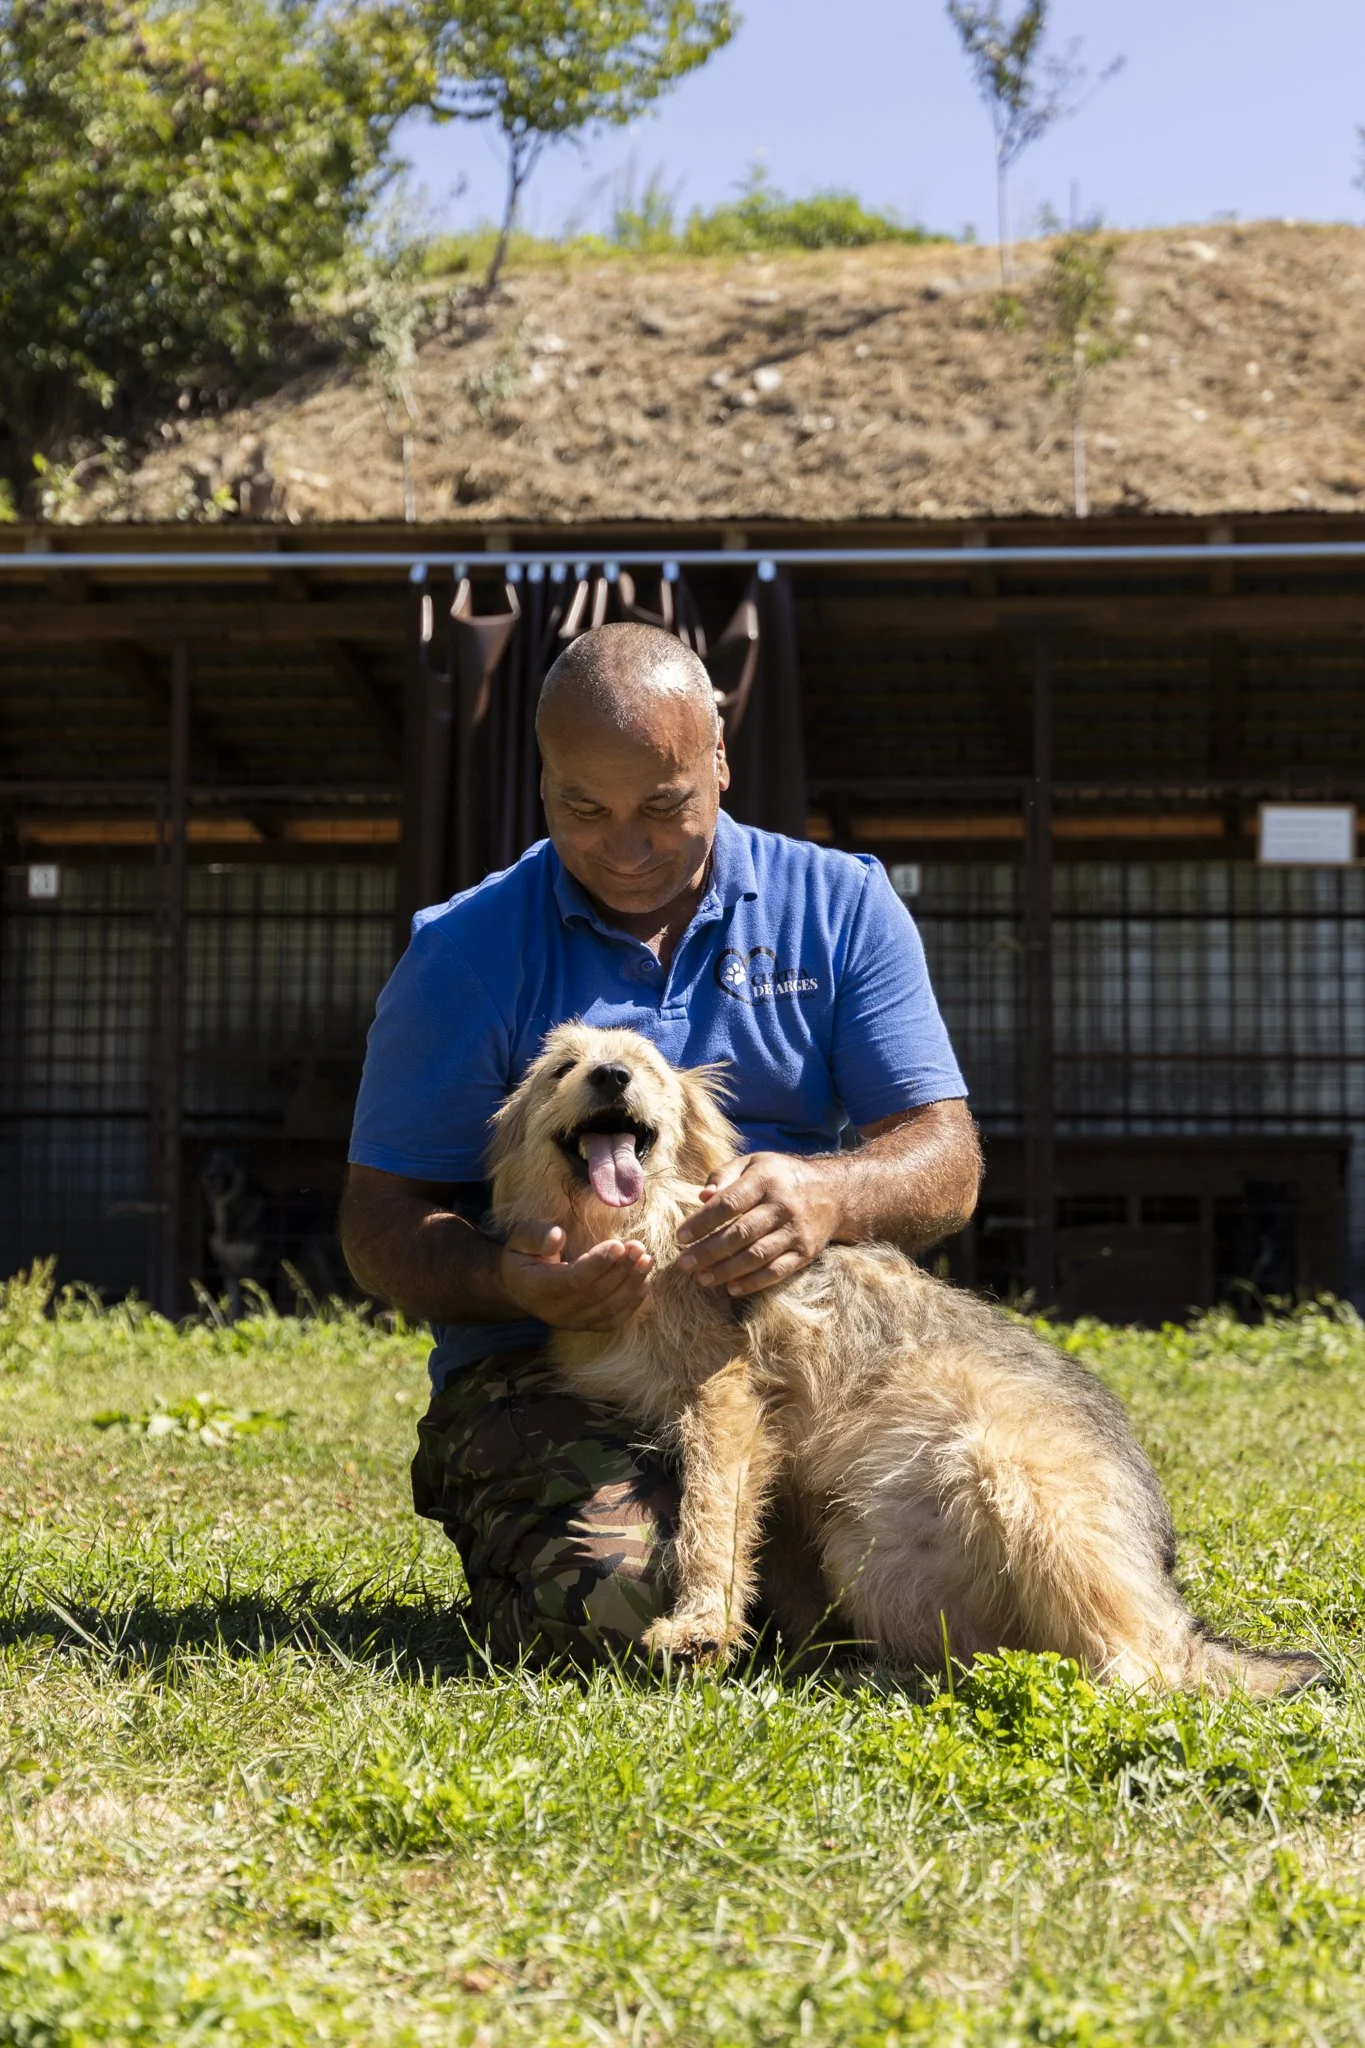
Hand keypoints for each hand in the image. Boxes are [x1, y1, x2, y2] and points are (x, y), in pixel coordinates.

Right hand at [499, 1221, 653, 1331]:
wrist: (519, 1288)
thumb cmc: (523, 1256)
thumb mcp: (520, 1239)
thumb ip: (536, 1236)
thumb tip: (557, 1237)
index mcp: (536, 1288)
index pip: (573, 1280)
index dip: (598, 1264)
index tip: (619, 1245)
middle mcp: (554, 1311)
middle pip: (595, 1294)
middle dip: (621, 1270)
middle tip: (639, 1248)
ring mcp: (571, 1322)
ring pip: (608, 1309)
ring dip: (631, 1286)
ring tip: (647, 1261)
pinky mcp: (585, 1325)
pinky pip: (612, 1320)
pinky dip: (632, 1304)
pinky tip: (644, 1283)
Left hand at [675, 1153, 841, 1297]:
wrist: (833, 1192)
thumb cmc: (780, 1177)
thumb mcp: (753, 1163)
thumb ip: (724, 1176)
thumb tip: (702, 1196)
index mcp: (765, 1180)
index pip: (728, 1203)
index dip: (702, 1222)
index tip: (680, 1237)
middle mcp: (782, 1205)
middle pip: (740, 1233)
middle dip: (708, 1251)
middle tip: (684, 1264)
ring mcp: (795, 1231)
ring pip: (757, 1255)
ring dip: (727, 1270)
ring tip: (702, 1278)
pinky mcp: (806, 1252)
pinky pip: (778, 1271)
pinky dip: (754, 1282)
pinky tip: (732, 1288)